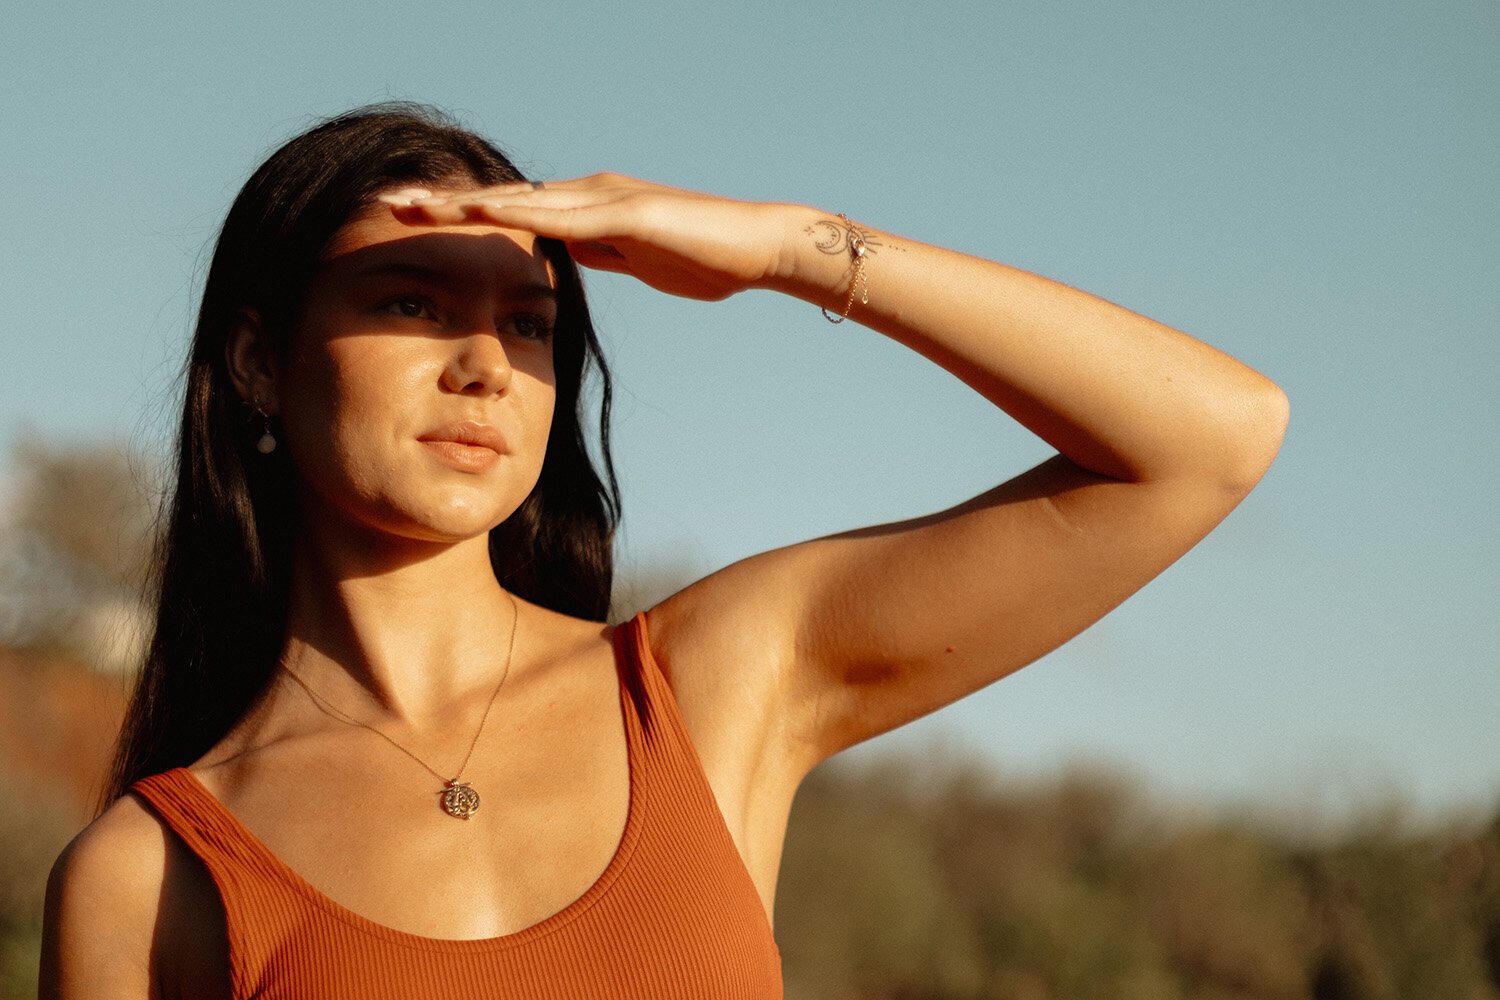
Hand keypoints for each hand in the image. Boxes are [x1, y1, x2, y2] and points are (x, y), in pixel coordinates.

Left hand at [380, 175, 793, 301]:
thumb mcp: (637, 262)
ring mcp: (603, 197)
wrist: (757, 247)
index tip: (414, 224)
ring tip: (410, 205)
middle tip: (386, 203)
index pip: (512, 212)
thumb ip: (600, 254)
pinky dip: (514, 212)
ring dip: (461, 203)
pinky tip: (476, 212)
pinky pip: (559, 213)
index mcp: (587, 209)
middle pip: (501, 197)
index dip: (461, 217)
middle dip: (442, 203)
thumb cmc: (705, 259)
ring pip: (517, 199)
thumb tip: (566, 257)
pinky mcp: (625, 210)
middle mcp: (586, 193)